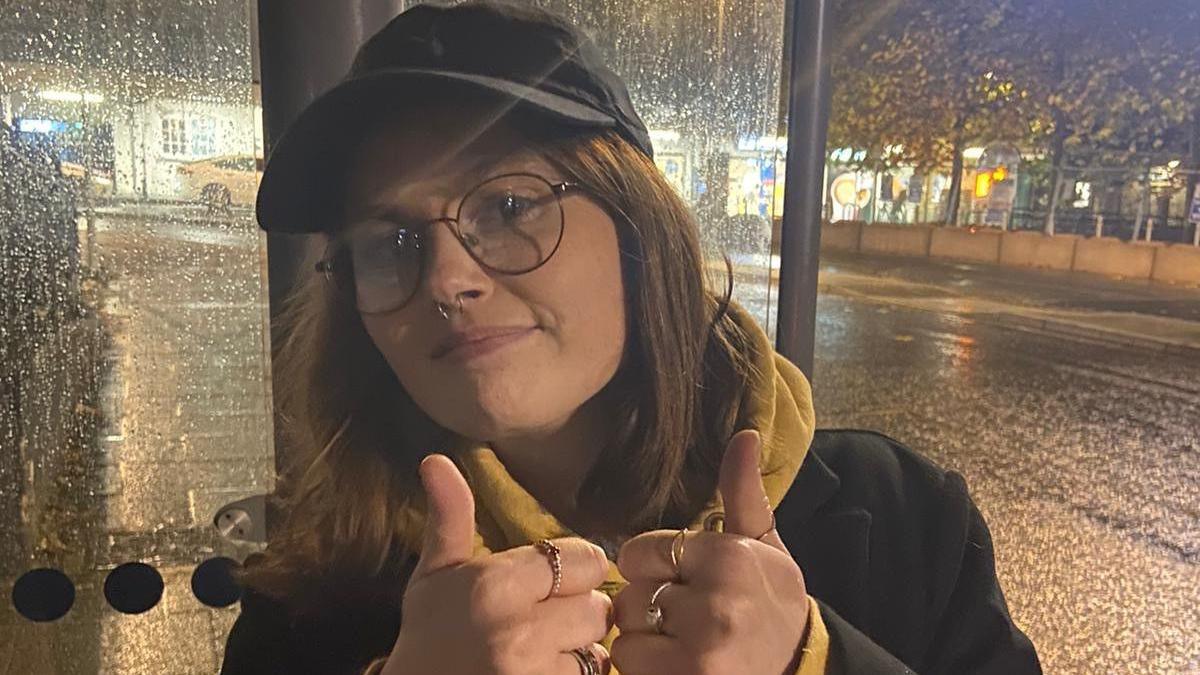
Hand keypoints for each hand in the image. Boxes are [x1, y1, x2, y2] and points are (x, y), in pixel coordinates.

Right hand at [384, 455, 613, 674]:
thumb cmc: (429, 637)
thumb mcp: (435, 576)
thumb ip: (451, 517)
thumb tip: (436, 459)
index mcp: (494, 586)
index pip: (585, 558)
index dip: (575, 569)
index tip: (552, 581)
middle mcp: (519, 632)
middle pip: (599, 607)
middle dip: (580, 612)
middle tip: (548, 620)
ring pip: (599, 650)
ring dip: (580, 651)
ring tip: (543, 653)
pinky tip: (544, 673)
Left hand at [611, 430, 809, 674]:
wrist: (802, 671)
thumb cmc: (773, 605)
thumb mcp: (764, 546)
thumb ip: (742, 493)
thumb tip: (743, 434)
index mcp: (730, 557)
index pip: (638, 552)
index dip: (652, 568)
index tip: (682, 581)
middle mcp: (716, 602)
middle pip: (629, 594)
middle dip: (647, 605)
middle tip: (684, 617)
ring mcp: (701, 649)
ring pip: (626, 634)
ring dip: (644, 641)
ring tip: (680, 642)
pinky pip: (630, 667)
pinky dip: (645, 667)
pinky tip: (676, 664)